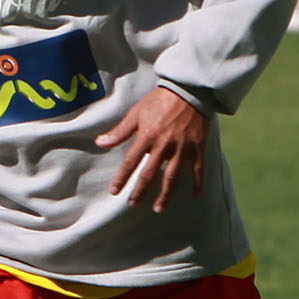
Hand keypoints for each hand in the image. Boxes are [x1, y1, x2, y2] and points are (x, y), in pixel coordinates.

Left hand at [97, 86, 206, 212]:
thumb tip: (100, 142)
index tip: (115, 191)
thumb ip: (120, 131)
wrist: (188, 90)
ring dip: (165, 194)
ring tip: (158, 208)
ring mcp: (182, 147)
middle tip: (133, 204)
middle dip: (140, 191)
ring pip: (173, 176)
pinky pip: (198, 169)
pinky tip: (195, 196)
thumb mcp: (137, 113)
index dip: (122, 178)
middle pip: (150, 174)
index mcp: (147, 136)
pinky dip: (198, 183)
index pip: (131, 162)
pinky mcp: (197, 146)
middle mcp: (164, 145)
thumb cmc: (160, 100)